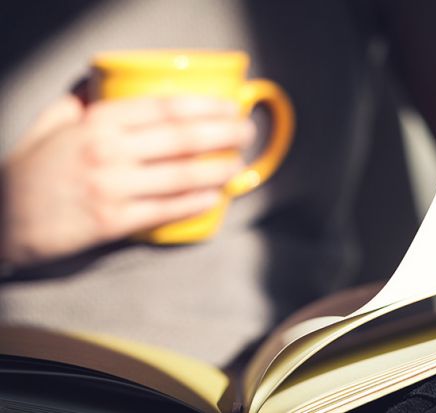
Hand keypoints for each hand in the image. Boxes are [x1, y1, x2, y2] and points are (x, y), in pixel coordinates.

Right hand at [1, 95, 253, 264]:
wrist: (3, 220)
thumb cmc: (31, 171)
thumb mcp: (50, 125)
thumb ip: (79, 101)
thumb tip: (103, 83)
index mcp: (96, 123)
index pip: (164, 108)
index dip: (205, 106)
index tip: (231, 106)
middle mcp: (107, 152)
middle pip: (182, 139)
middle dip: (224, 133)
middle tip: (247, 132)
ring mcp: (111, 188)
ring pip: (180, 176)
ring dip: (218, 169)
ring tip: (240, 163)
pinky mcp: (113, 222)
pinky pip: (165, 210)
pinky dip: (195, 202)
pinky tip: (216, 196)